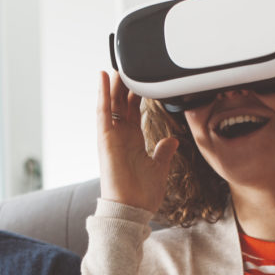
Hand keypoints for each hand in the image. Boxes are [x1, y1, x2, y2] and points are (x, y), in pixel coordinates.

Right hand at [97, 71, 178, 213]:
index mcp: (133, 141)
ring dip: (113, 84)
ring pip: (111, 103)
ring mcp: (111, 137)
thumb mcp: (159, 168)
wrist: (132, 209)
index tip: (141, 79)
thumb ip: (164, 152)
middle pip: (121, 104)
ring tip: (117, 65)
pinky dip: (102, 94)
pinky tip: (103, 77)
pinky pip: (103, 112)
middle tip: (130, 66)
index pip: (133, 111)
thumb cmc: (142, 194)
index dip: (136, 94)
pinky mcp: (105, 139)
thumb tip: (172, 140)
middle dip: (125, 85)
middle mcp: (120, 137)